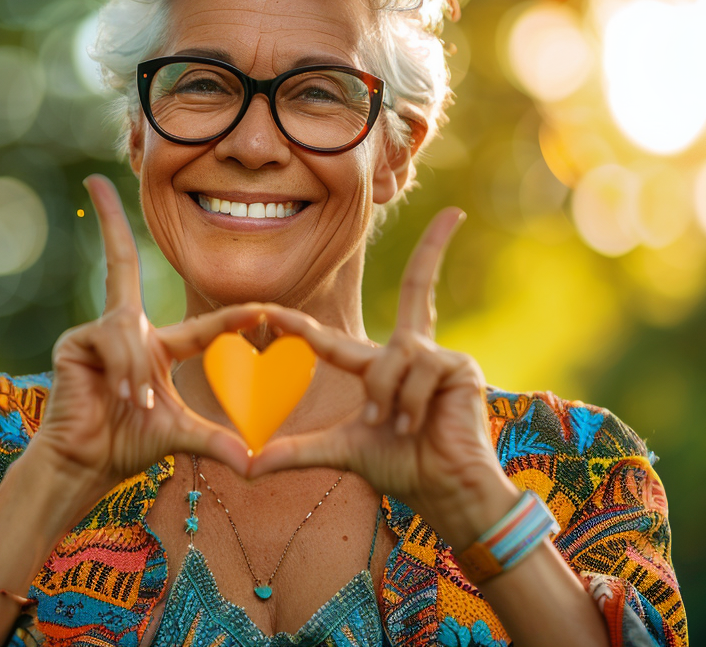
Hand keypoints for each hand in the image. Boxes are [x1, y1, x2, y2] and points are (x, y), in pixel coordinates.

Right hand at [32, 175, 257, 505]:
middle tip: (95, 178)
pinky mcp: (75, 342)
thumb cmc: (129, 444)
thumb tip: (255, 466)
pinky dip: (126, 371)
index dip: (236, 317)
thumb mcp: (181, 435)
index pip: (205, 324)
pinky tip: (123, 396)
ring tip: (139, 405)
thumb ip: (217, 442)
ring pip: (134, 333)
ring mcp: (97, 331)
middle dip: (105, 220)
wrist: (85, 465)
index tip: (267, 311)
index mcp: (160, 346)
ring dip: (140, 373)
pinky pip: (114, 343)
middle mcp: (127, 328)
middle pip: (121, 261)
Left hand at [247, 208, 515, 546]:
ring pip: (390, 356)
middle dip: (436, 247)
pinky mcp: (459, 367)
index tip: (273, 312)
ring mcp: (439, 356)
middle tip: (454, 213)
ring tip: (394, 425)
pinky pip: (415, 368)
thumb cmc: (400, 468)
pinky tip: (414, 424)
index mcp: (381, 367)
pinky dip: (405, 402)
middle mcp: (412, 350)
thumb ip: (294, 451)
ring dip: (384, 396)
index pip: (337, 339)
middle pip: (419, 286)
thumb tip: (245, 467)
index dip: (303, 326)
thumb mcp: (340, 451)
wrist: (444, 491)